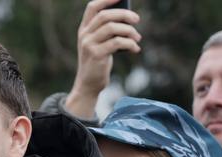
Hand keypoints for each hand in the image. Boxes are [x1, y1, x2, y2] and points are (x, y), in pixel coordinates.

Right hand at [64, 0, 141, 117]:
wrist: (88, 85)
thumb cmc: (98, 62)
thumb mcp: (99, 44)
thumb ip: (107, 30)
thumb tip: (129, 18)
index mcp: (84, 29)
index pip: (93, 7)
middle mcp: (84, 35)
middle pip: (106, 15)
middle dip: (124, 15)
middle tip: (137, 20)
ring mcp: (89, 45)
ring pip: (112, 28)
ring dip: (129, 31)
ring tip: (137, 38)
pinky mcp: (96, 55)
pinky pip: (117, 42)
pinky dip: (130, 44)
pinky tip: (135, 49)